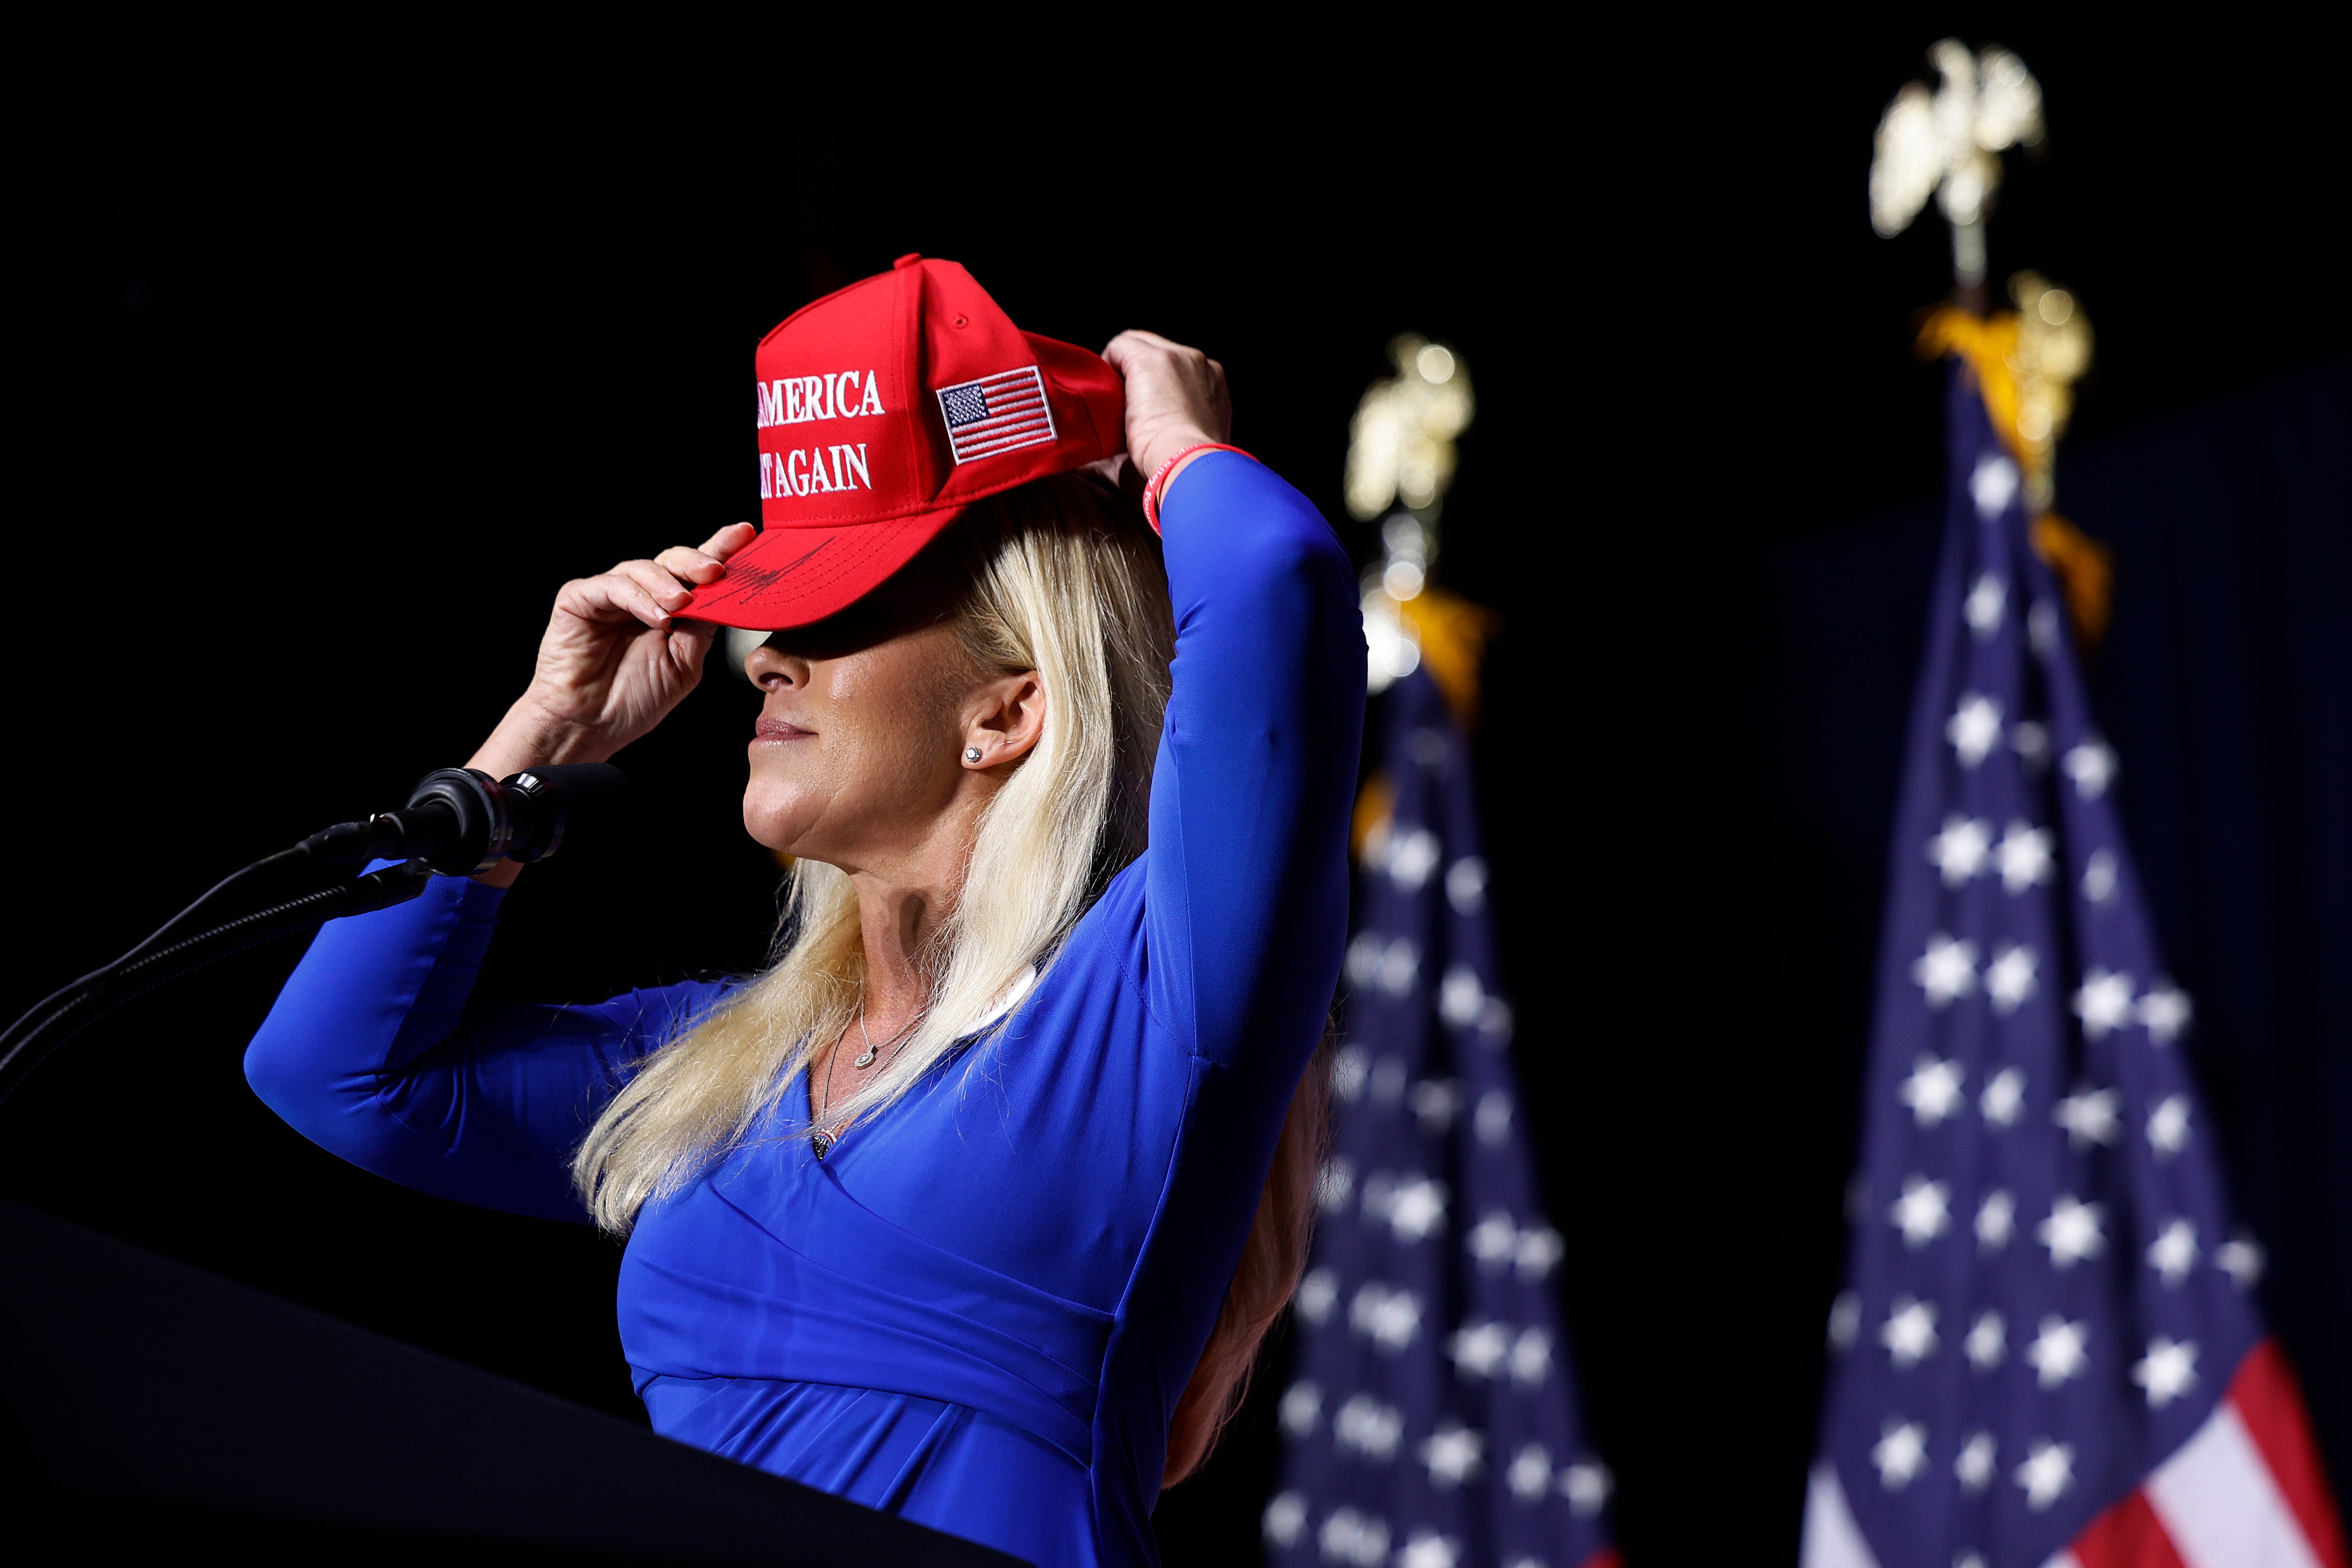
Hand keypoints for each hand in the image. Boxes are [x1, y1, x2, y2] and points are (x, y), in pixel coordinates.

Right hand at [467, 522, 756, 777]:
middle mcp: (641, 596)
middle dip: (697, 560)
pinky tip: (657, 617)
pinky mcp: (579, 598)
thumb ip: (702, 629)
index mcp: (669, 609)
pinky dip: (639, 597)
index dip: (720, 549)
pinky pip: (614, 586)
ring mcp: (609, 595)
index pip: (696, 573)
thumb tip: (725, 598)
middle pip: (672, 560)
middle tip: (715, 571)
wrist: (591, 725)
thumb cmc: (633, 699)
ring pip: (643, 567)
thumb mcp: (684, 665)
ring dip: (667, 583)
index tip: (746, 535)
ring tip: (682, 603)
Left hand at [1100, 330, 1231, 481]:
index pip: (1179, 367)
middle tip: (1121, 401)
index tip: (1141, 406)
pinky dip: (1108, 364)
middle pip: (1159, 350)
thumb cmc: (1189, 466)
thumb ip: (1178, 428)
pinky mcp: (1150, 359)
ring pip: (1139, 345)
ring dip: (1124, 367)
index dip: (1154, 382)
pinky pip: (1119, 347)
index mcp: (1214, 383)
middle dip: (1138, 370)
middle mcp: (1199, 363)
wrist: (1189, 464)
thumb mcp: (1191, 442)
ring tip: (1112, 397)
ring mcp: (1176, 357)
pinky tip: (1105, 390)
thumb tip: (1145, 440)